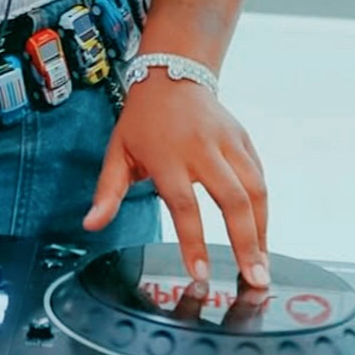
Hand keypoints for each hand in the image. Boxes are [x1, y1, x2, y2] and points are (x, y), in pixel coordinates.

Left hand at [84, 76, 268, 288]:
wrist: (172, 75)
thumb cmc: (142, 120)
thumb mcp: (117, 152)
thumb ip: (107, 192)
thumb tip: (90, 224)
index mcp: (168, 157)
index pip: (185, 206)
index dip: (194, 242)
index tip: (200, 273)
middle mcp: (203, 149)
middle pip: (232, 200)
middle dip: (246, 243)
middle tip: (255, 279)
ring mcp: (228, 142)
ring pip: (255, 190)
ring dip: (262, 230)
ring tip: (263, 265)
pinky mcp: (243, 139)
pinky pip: (259, 177)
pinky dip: (264, 208)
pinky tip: (262, 234)